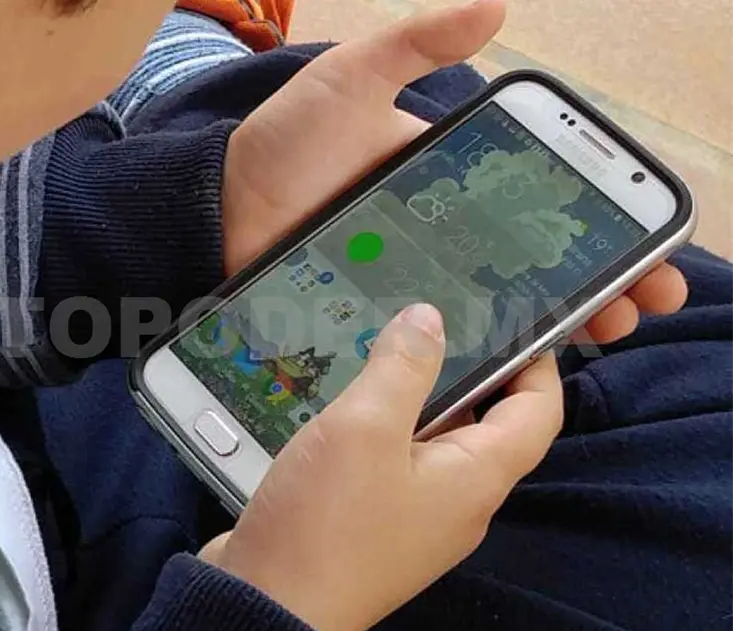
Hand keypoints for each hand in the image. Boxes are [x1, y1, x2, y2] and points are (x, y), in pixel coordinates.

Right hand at [200, 303, 563, 630]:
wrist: (267, 605)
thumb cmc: (324, 523)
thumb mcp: (364, 427)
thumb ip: (402, 367)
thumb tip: (430, 319)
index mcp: (476, 479)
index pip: (538, 412)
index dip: (536, 360)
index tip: (514, 315)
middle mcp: (457, 503)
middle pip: (484, 425)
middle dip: (466, 370)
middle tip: (432, 320)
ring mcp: (415, 519)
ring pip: (433, 443)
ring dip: (414, 399)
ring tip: (381, 352)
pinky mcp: (375, 526)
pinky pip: (394, 465)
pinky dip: (381, 431)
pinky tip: (345, 409)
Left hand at [220, 0, 686, 343]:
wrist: (217, 212)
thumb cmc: (284, 144)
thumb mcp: (351, 80)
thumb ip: (415, 43)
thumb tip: (496, 5)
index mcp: (445, 180)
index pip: (535, 200)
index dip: (593, 220)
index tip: (645, 241)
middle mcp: (438, 233)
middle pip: (531, 260)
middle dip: (595, 278)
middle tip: (638, 300)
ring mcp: (410, 281)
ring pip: (497, 305)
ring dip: (556, 319)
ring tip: (600, 331)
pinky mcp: (379, 321)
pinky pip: (438, 341)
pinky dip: (482, 350)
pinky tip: (520, 362)